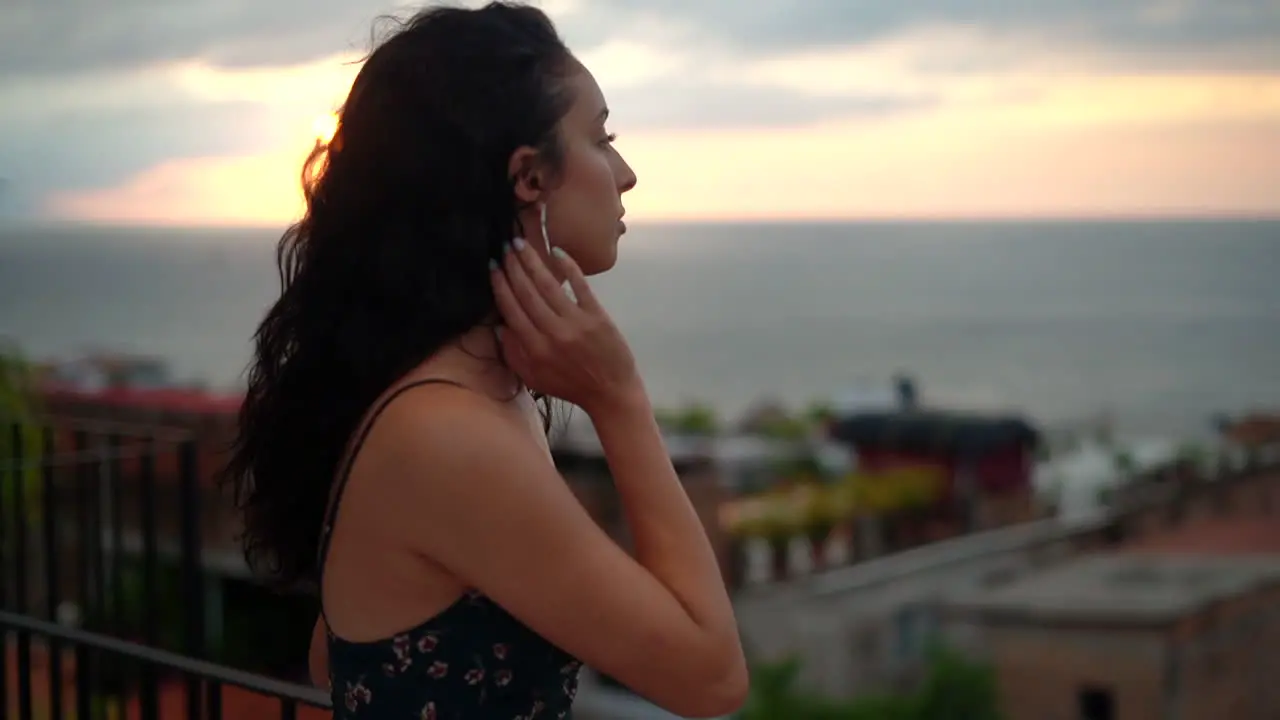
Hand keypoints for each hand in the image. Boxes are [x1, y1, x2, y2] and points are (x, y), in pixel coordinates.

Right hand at [490, 238, 643, 414]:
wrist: (611, 392)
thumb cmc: (570, 386)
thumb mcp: (534, 378)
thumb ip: (513, 355)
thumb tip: (499, 327)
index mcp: (534, 348)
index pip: (511, 310)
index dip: (500, 285)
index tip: (492, 266)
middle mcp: (552, 333)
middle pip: (527, 293)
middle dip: (513, 267)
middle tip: (504, 246)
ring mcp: (575, 323)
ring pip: (548, 285)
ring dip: (532, 262)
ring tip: (521, 244)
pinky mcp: (596, 316)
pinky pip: (579, 285)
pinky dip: (568, 267)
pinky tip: (556, 252)